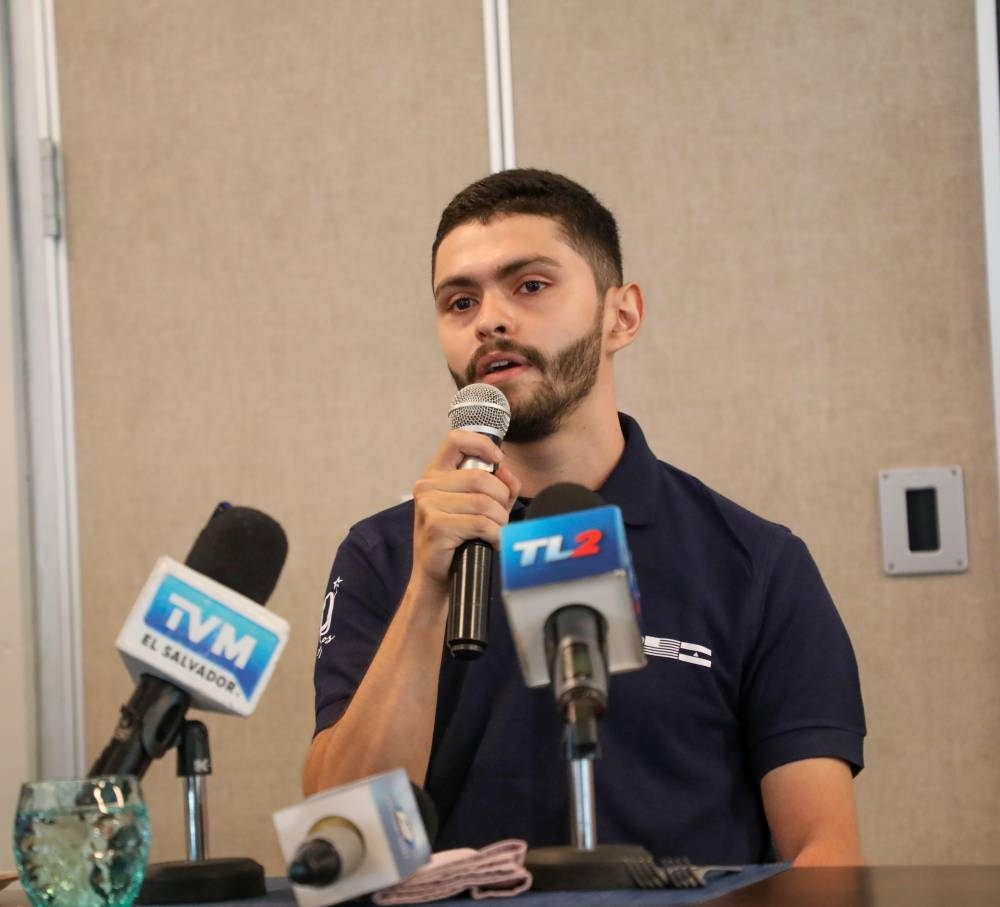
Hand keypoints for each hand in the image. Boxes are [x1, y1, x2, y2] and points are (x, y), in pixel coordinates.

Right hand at [411, 429, 520, 593]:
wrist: (434, 577)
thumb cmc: (457, 539)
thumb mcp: (477, 506)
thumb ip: (497, 485)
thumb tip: (508, 474)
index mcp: (435, 474)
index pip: (456, 439)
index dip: (482, 444)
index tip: (498, 460)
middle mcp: (427, 486)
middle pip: (481, 477)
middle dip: (501, 499)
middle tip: (501, 517)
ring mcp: (428, 506)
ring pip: (484, 502)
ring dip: (500, 520)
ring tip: (496, 532)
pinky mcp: (436, 526)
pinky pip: (481, 523)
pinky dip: (495, 535)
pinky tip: (492, 542)